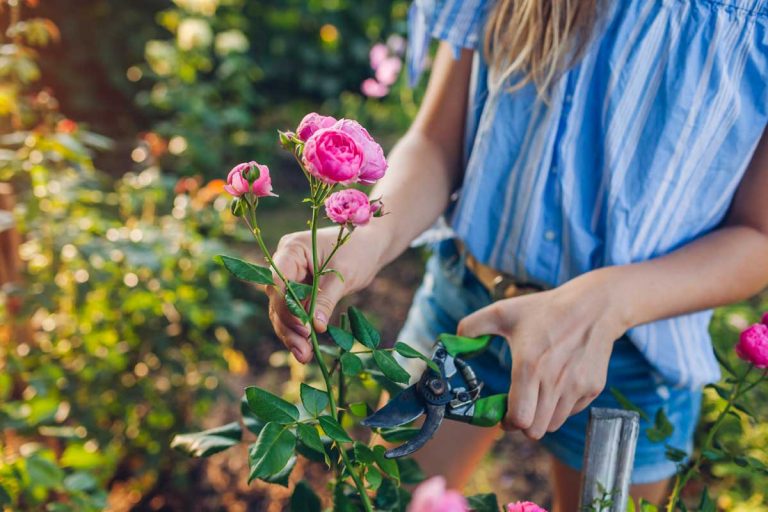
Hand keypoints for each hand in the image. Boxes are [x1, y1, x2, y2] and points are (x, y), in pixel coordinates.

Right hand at [267, 226, 385, 362]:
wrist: (370, 246)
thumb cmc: (359, 251)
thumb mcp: (344, 274)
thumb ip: (326, 299)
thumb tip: (315, 326)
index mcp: (292, 249)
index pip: (278, 280)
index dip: (286, 306)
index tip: (303, 327)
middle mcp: (285, 263)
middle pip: (278, 299)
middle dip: (289, 327)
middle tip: (303, 351)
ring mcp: (290, 278)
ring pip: (283, 311)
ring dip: (292, 335)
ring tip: (304, 357)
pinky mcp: (298, 291)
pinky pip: (294, 313)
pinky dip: (299, 331)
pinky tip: (305, 350)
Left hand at [457, 270, 629, 439]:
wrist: (593, 307)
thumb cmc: (546, 309)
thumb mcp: (503, 312)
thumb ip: (472, 326)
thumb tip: (454, 340)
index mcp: (529, 365)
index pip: (520, 418)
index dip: (507, 422)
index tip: (502, 413)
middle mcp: (554, 381)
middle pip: (535, 430)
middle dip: (521, 424)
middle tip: (517, 409)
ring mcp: (576, 387)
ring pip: (553, 425)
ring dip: (541, 418)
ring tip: (536, 397)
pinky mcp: (592, 389)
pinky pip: (571, 412)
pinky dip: (560, 408)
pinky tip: (556, 386)